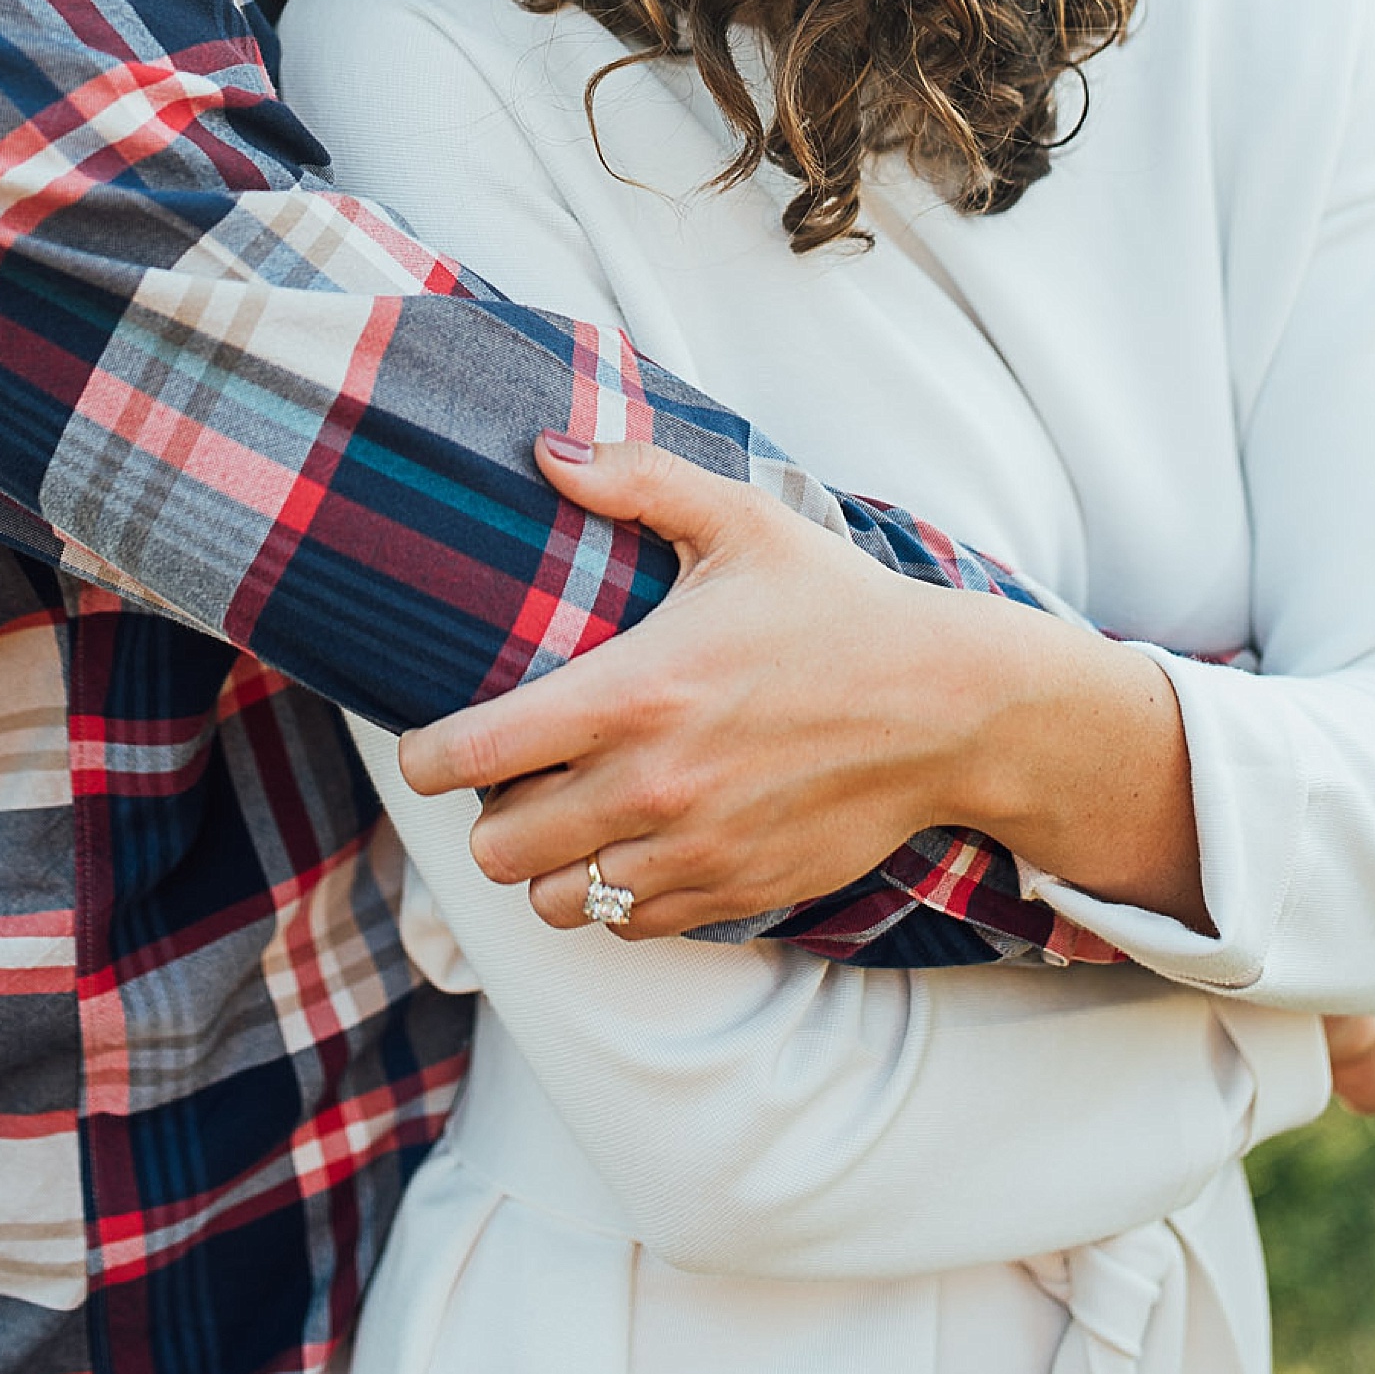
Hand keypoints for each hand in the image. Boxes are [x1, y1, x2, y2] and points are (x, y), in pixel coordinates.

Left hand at [397, 433, 1206, 936]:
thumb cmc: (837, 607)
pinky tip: (633, 842)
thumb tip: (545, 448)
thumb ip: (636, 480)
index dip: (425, 757)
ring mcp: (691, 851)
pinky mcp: (732, 892)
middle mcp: (650, 787)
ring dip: (547, 863)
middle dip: (488, 814)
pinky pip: (626, 925)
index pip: (472, 756)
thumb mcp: (742, 522)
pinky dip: (612, 893)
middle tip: (513, 776)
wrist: (948, 707)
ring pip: (554, 900)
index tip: (428, 746)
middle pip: (497, 849)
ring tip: (569, 815)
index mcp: (631, 694)